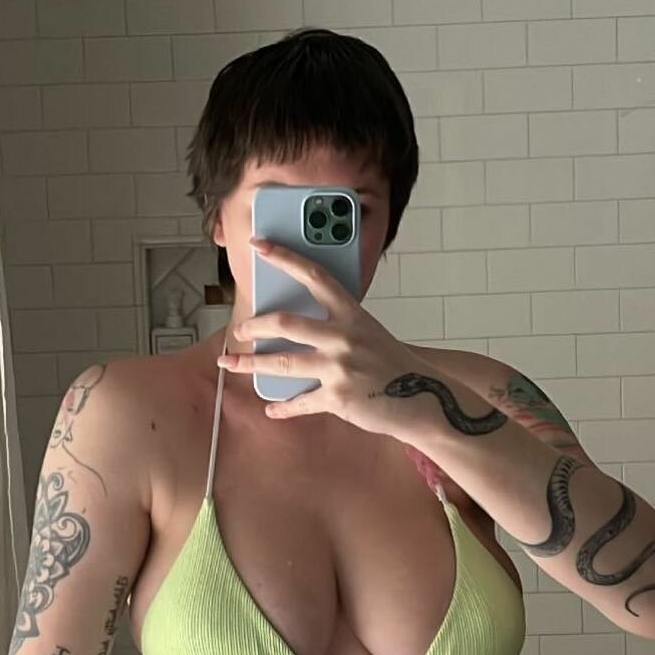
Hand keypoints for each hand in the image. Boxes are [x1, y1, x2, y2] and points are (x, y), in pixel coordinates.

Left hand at [218, 237, 443, 441]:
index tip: (259, 246)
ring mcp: (339, 367)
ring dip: (250, 364)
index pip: (314, 276)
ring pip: (282, 363)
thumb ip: (338, 325)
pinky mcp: (337, 398)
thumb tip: (298, 326)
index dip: (284, 258)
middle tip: (240, 331)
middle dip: (254, 326)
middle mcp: (343, 336)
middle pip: (285, 323)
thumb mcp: (368, 333)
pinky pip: (300, 402)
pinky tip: (271, 408)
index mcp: (351, 313)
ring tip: (232, 364)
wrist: (422, 398)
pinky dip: (282, 408)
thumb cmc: (392, 365)